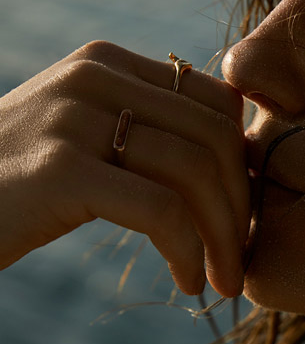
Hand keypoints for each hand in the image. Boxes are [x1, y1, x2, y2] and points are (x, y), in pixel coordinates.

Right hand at [0, 42, 248, 296]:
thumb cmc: (9, 184)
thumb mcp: (77, 133)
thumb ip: (138, 125)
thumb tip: (229, 151)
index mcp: (106, 62)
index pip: (214, 100)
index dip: (242, 162)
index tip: (241, 215)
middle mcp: (95, 76)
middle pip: (215, 135)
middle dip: (240, 205)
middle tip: (239, 260)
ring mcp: (75, 118)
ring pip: (196, 172)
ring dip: (222, 237)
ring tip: (220, 280)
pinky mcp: (62, 170)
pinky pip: (161, 211)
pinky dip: (188, 251)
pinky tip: (187, 281)